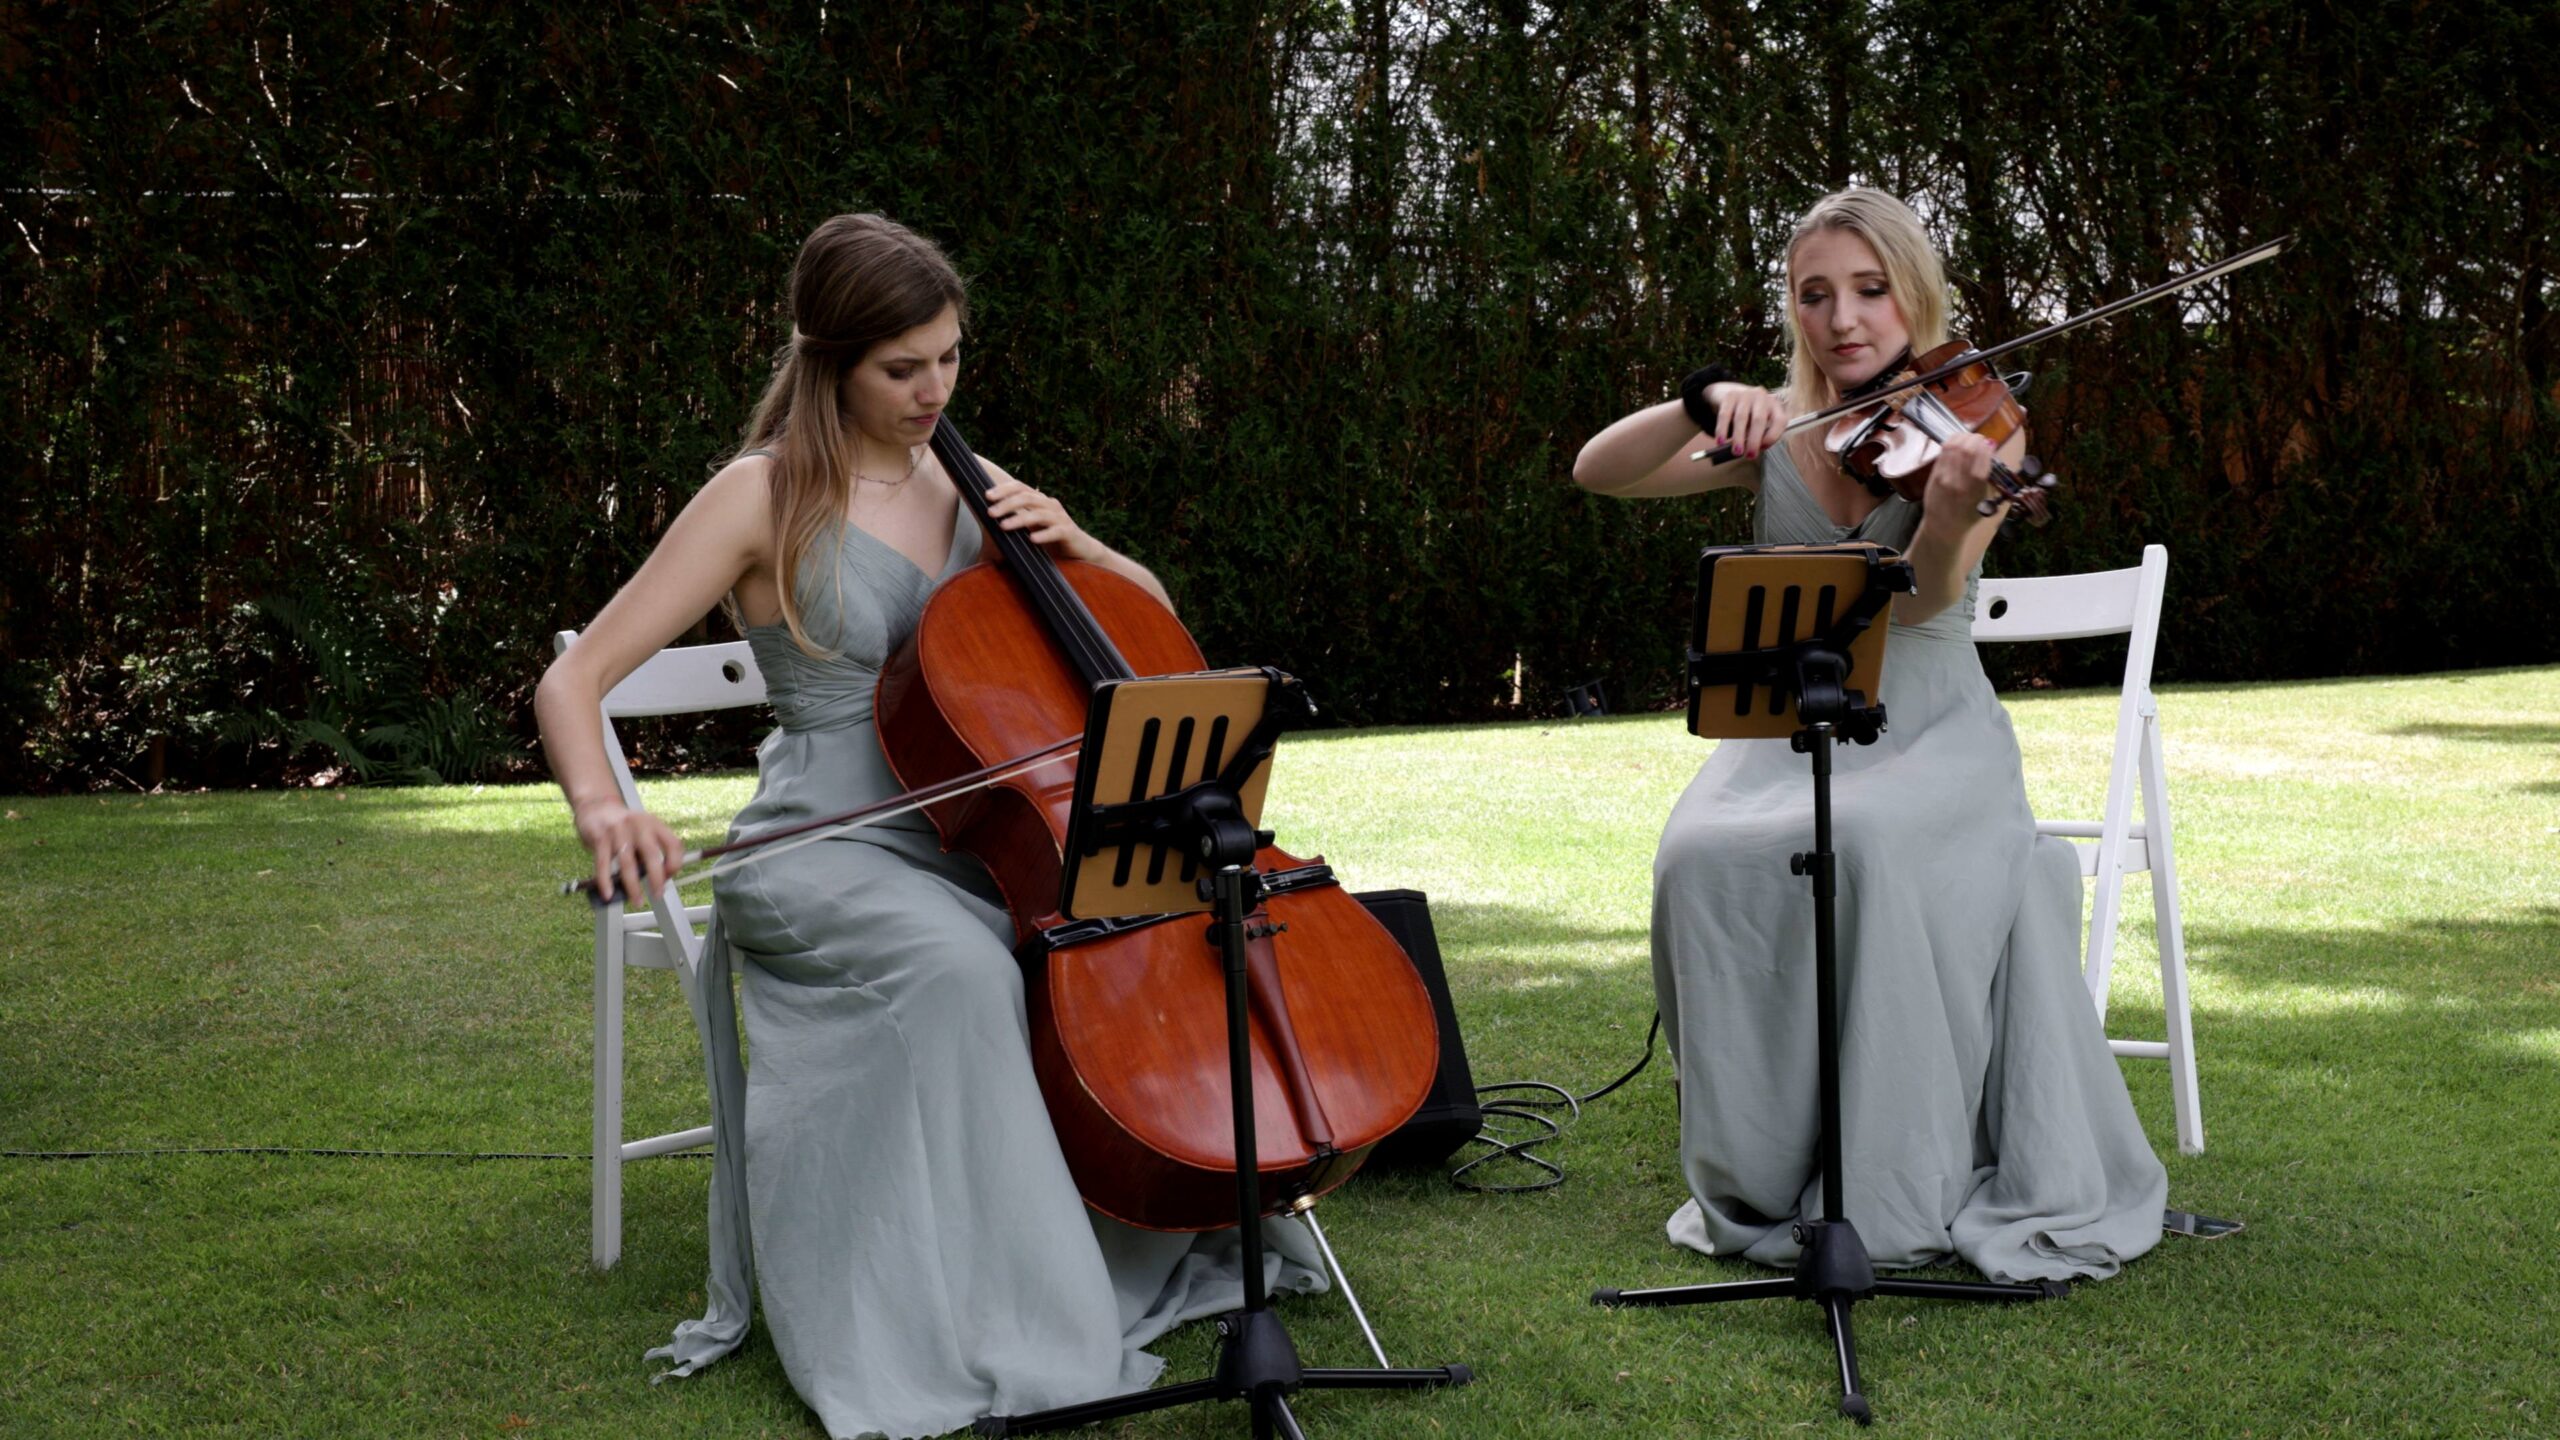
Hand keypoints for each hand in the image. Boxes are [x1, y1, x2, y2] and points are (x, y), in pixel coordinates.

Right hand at [574, 799, 683, 903]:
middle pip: (652, 855)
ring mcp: (618, 831)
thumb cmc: (625, 826)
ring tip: (637, 901)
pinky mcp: (600, 838)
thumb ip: (652, 850)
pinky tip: (608, 894)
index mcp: (655, 824)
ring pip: (628, 863)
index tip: (670, 877)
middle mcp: (639, 825)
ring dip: (633, 886)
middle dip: (656, 879)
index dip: (675, 863)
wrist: (597, 807)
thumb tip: (659, 879)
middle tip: (658, 894)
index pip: (673, 844)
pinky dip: (606, 881)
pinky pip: (603, 864)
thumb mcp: (644, 830)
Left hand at [983, 477, 1104, 562]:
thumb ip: (1015, 520)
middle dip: (1007, 504)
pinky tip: (1032, 539)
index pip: (1020, 487)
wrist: (1080, 550)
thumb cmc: (1051, 538)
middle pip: (1027, 497)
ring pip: (1039, 514)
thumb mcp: (1031, 526)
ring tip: (1004, 526)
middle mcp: (1050, 505)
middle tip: (990, 513)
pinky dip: (1043, 535)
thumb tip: (988, 518)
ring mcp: (1061, 518)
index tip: (987, 496)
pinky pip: (1056, 531)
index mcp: (1040, 501)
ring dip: (1019, 519)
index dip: (1004, 489)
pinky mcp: (1069, 532)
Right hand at [1709, 383, 1788, 460]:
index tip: (1763, 448)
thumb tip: (1752, 450)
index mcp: (1774, 406)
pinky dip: (1722, 430)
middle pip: (1759, 420)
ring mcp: (1745, 395)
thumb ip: (1760, 435)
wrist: (1731, 393)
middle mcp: (1762, 397)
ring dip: (1739, 437)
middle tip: (1749, 455)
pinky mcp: (1729, 396)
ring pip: (1741, 418)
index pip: (1779, 421)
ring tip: (1736, 452)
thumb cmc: (1749, 414)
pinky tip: (1720, 441)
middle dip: (1754, 440)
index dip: (1773, 436)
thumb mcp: (1760, 422)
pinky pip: (1725, 415)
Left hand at [1921, 431, 1999, 515]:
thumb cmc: (1968, 515)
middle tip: (1979, 438)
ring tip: (1970, 437)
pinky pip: (1943, 452)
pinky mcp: (1934, 475)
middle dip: (1975, 439)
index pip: (1982, 460)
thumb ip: (1987, 476)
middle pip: (1967, 450)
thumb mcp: (1986, 500)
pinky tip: (1958, 440)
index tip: (1989, 444)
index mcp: (1975, 491)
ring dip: (1963, 437)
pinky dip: (1951, 441)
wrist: (1942, 527)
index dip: (1986, 447)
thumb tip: (1990, 449)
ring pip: (1953, 447)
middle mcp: (1958, 483)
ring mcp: (1944, 478)